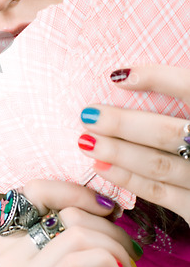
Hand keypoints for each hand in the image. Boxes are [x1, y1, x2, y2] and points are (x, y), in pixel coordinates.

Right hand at [0, 180, 138, 266]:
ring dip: (114, 244)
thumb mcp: (69, 250)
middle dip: (107, 225)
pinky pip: (76, 262)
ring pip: (76, 234)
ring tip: (128, 261)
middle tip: (129, 244)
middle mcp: (3, 250)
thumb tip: (103, 199)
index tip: (107, 206)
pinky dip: (107, 259)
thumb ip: (71, 221)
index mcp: (8, 232)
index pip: (37, 189)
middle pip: (64, 214)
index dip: (76, 192)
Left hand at [79, 65, 189, 222]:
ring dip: (118, 153)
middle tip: (88, 116)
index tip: (116, 76)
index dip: (156, 78)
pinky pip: (157, 193)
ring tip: (86, 141)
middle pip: (166, 133)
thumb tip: (128, 73)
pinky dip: (127, 179)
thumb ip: (180, 94)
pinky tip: (101, 166)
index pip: (189, 87)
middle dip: (122, 125)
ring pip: (157, 165)